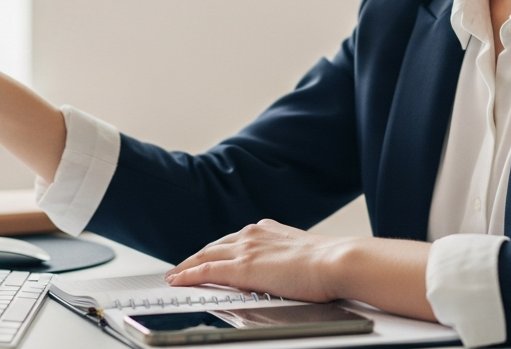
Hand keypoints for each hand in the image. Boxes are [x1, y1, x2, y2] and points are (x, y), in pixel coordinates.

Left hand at [165, 219, 352, 302]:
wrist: (335, 261)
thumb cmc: (329, 263)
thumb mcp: (304, 254)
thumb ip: (289, 258)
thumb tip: (291, 271)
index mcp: (267, 230)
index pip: (234, 240)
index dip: (217, 249)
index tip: (208, 255)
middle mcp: (253, 234)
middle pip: (214, 245)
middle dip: (196, 256)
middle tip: (182, 267)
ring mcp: (245, 249)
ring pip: (205, 255)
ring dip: (186, 266)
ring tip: (174, 275)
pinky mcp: (241, 268)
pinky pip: (205, 270)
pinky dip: (188, 275)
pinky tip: (177, 280)